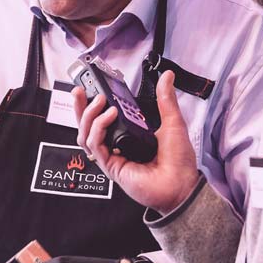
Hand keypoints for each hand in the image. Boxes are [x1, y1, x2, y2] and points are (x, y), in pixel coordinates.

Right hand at [74, 69, 200, 214]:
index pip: (103, 119)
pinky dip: (99, 127)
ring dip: (89, 115)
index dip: (94, 104)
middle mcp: (117, 146)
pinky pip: (95, 144)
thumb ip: (165, 99)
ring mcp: (112, 157)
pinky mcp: (110, 167)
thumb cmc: (178, 162)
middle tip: (81, 90)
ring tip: (101, 101)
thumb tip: (166, 77)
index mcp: (128, 136)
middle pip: (88, 126)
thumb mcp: (172, 122)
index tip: (95, 88)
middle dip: (81, 107)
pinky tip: (109, 116)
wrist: (181, 185)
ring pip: (86, 135)